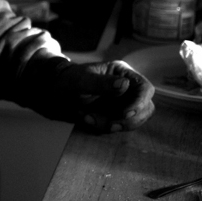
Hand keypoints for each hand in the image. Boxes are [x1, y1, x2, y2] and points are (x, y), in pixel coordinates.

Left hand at [33, 59, 154, 133]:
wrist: (56, 93)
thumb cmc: (68, 80)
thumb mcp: (81, 80)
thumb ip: (101, 83)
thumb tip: (124, 84)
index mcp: (122, 73)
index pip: (145, 88)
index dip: (140, 102)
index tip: (125, 114)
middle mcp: (128, 88)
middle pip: (145, 108)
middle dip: (128, 120)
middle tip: (109, 125)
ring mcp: (124, 103)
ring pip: (133, 120)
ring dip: (114, 124)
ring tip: (89, 119)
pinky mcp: (116, 115)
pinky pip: (118, 126)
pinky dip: (103, 127)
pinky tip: (87, 119)